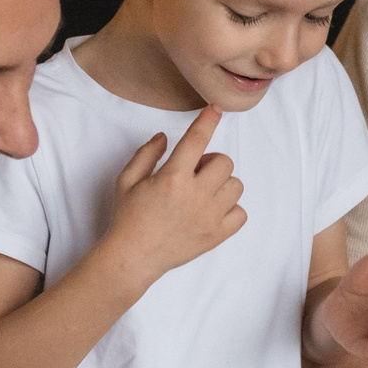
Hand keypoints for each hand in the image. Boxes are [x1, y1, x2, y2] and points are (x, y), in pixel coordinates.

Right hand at [104, 107, 245, 285]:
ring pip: (236, 185)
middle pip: (225, 162)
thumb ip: (146, 154)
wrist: (133, 258)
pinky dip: (230, 209)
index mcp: (172, 178)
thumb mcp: (127, 180)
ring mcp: (209, 217)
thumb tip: (165, 137)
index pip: (197, 140)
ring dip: (222, 184)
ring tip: (202, 193)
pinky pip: (241, 213)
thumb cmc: (128, 218)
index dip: (207, 120)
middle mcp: (195, 195)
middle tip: (193, 173)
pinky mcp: (217, 235)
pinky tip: (211, 211)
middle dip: (211, 162)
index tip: (216, 109)